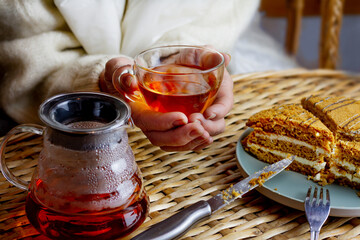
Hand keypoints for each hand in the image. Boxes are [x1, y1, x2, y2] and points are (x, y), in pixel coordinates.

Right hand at [99, 51, 232, 150]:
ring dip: (191, 142)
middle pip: (162, 139)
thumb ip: (121, 71)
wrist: (134, 78)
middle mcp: (148, 124)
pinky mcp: (171, 130)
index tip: (183, 116)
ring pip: (174, 144)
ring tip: (206, 133)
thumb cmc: (127, 72)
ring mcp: (160, 129)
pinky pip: (182, 143)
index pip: (148, 121)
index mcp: (136, 110)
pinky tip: (208, 136)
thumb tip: (129, 80)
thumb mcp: (120, 67)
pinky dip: (196, 143)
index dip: (165, 122)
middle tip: (199, 127)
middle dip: (181, 136)